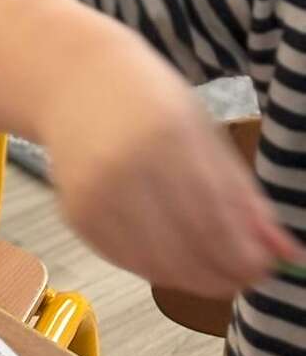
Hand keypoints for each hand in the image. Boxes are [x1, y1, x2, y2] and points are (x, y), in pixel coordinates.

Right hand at [37, 45, 300, 296]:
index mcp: (167, 139)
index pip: (217, 225)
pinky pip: (127, 262)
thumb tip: (287, 254)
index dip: (247, 259)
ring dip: (193, 278)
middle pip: (188, 254)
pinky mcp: (76, 215)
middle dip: (225, 275)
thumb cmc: (147, 97)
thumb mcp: (203, 132)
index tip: (266, 269)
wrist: (72, 77)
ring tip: (210, 263)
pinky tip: (171, 250)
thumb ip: (244, 196)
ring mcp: (94, 195)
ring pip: (158, 267)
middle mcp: (125, 169)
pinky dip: (156, 267)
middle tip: (244, 276)